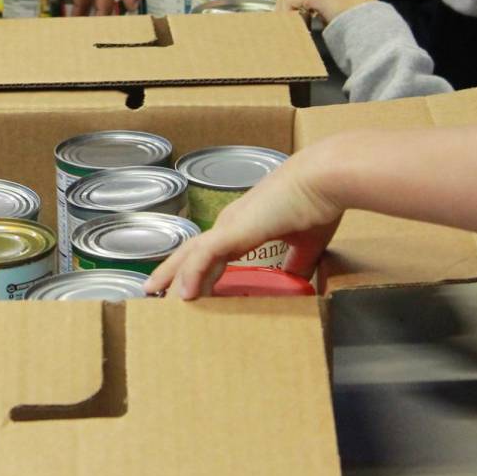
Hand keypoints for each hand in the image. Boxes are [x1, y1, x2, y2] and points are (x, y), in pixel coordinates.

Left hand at [145, 153, 340, 298]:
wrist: (323, 180)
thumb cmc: (317, 204)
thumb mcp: (306, 244)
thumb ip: (296, 264)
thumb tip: (296, 284)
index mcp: (245, 225)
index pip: (210, 251)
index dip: (195, 269)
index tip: (185, 288)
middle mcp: (231, 223)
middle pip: (191, 252)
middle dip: (172, 272)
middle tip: (153, 291)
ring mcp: (230, 226)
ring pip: (191, 254)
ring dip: (173, 275)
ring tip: (156, 295)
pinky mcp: (235, 230)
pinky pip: (204, 255)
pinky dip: (192, 274)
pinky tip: (184, 294)